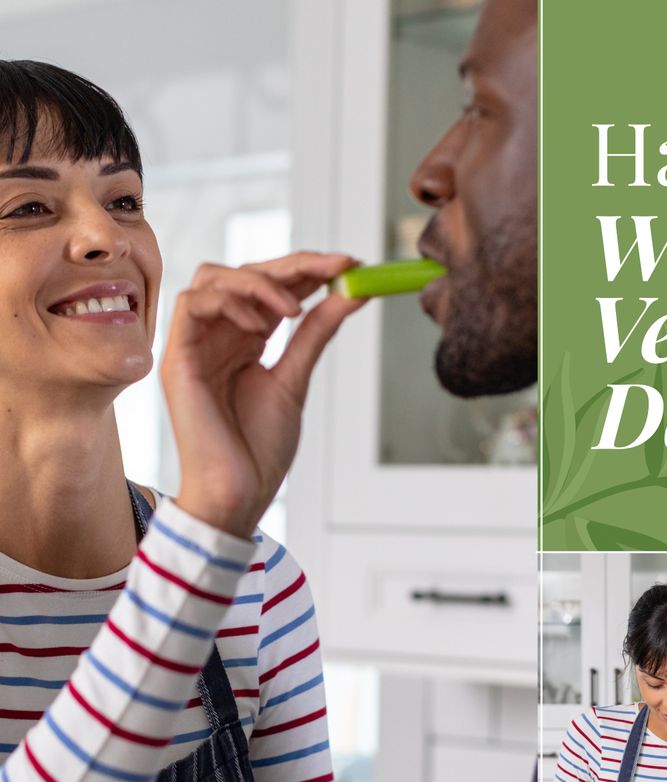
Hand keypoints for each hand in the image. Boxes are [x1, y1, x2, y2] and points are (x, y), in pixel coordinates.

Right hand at [161, 252, 364, 536]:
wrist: (239, 493)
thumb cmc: (259, 448)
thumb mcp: (295, 380)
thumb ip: (316, 334)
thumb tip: (350, 293)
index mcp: (245, 340)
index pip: (272, 287)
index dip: (308, 269)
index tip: (350, 265)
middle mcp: (218, 335)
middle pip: (244, 273)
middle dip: (292, 264)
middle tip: (336, 267)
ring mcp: (194, 344)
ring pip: (214, 278)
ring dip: (259, 282)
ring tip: (296, 308)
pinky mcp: (177, 358)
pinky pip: (191, 304)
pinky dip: (229, 303)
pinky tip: (263, 327)